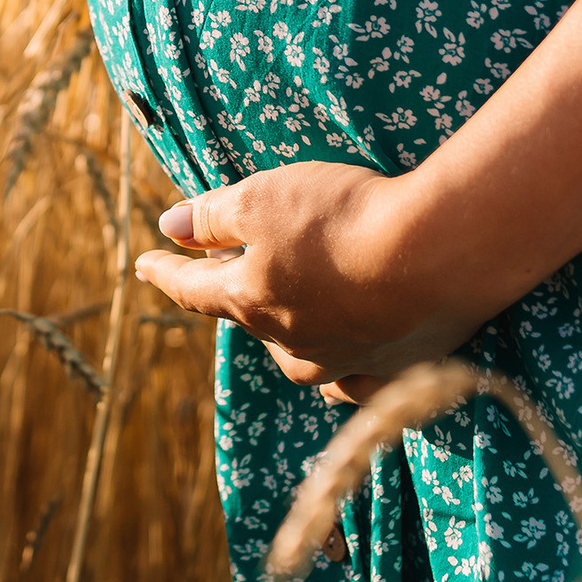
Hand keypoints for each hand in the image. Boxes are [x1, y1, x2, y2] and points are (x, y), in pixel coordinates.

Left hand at [132, 162, 483, 401]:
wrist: (440, 252)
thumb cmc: (341, 217)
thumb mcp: (261, 198)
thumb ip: (212, 216)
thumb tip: (168, 228)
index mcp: (252, 302)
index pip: (194, 290)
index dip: (166, 273)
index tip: (142, 263)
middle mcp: (293, 344)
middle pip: (250, 319)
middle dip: (235, 293)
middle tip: (226, 266)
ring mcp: (345, 364)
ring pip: (299, 355)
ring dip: (286, 330)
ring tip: (286, 309)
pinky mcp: (397, 370)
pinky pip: (355, 383)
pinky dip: (343, 371)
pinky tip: (344, 368)